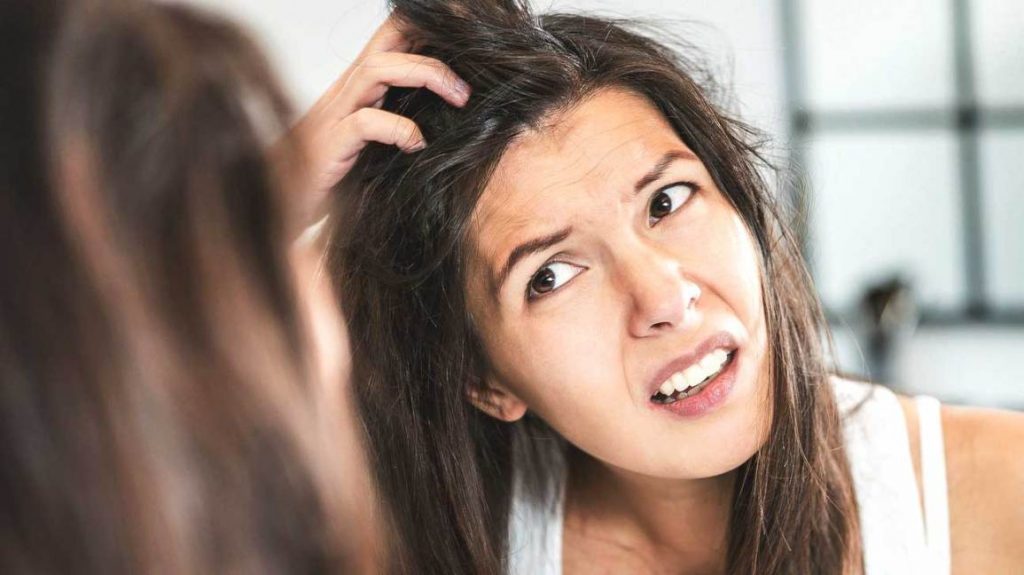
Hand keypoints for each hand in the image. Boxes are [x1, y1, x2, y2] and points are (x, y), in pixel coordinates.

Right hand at [287, 17, 470, 230]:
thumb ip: (398, 126)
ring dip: (425, 76)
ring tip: (458, 99)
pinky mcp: (328, 145)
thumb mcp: (371, 145)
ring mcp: (334, 115)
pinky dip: (398, 128)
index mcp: (358, 89)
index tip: (467, 48)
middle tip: (466, 84)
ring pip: (377, 70)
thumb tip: (448, 125)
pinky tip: (417, 144)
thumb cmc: (328, 177)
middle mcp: (345, 93)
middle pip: (386, 43)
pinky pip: (365, 122)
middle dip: (432, 50)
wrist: (281, 206)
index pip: (392, 42)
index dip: (426, 35)